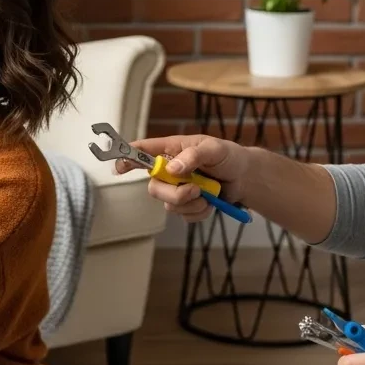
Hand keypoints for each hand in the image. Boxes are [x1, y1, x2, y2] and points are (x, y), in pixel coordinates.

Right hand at [116, 134, 250, 222]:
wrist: (245, 178)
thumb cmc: (228, 156)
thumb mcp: (214, 149)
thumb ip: (193, 155)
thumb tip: (172, 169)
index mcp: (171, 150)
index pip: (143, 152)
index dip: (127, 158)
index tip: (118, 167)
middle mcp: (169, 170)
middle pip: (153, 187)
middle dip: (174, 193)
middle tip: (195, 190)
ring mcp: (177, 189)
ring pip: (168, 204)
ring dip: (190, 204)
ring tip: (208, 194)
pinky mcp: (187, 205)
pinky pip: (183, 216)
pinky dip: (198, 212)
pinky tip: (210, 203)